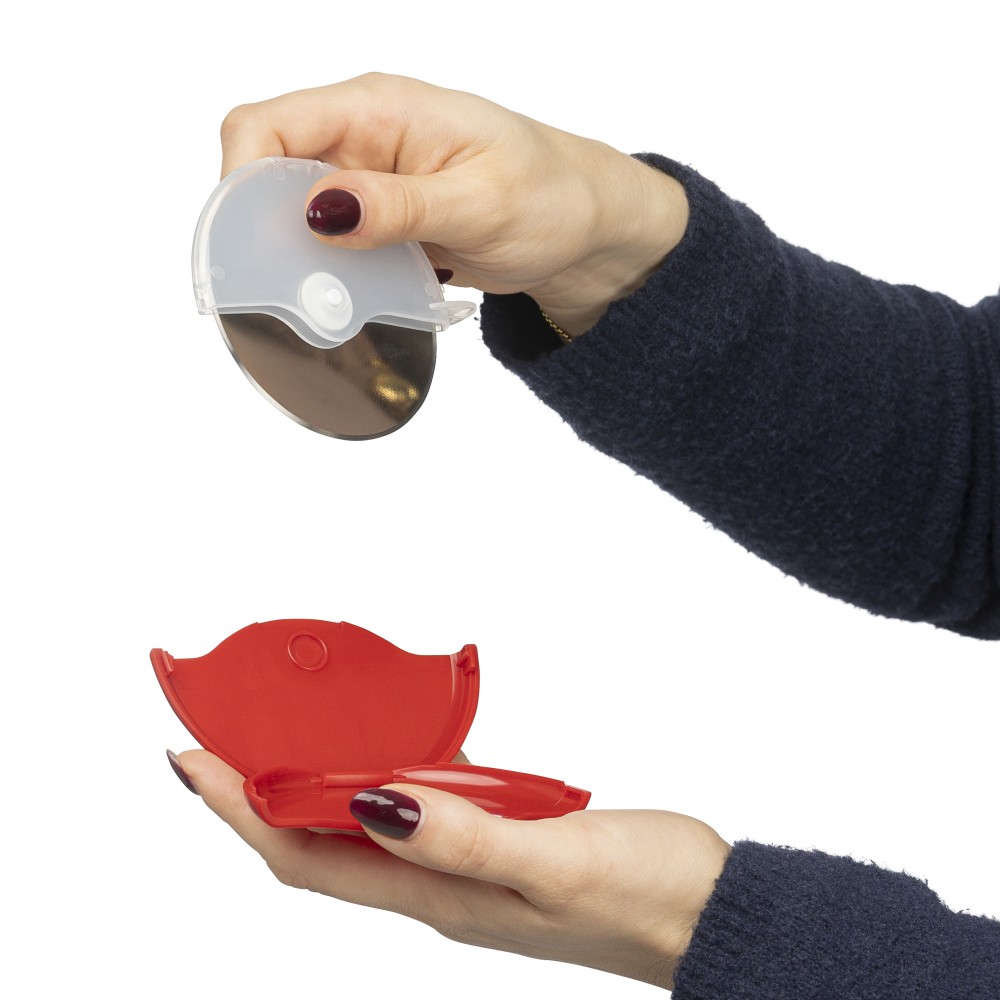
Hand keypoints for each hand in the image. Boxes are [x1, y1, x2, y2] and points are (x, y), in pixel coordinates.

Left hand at [172, 749, 728, 988]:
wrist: (705, 913)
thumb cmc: (644, 894)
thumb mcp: (554, 862)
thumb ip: (467, 839)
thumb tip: (373, 806)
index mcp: (437, 896)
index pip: (305, 855)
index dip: (240, 811)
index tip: (192, 760)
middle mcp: (436, 885)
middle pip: (315, 842)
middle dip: (255, 796)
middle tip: (218, 740)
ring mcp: (464, 867)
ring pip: (359, 824)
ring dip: (310, 784)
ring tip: (280, 736)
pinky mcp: (495, 843)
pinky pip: (414, 807)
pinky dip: (381, 774)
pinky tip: (385, 745)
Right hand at [219, 73, 687, 334]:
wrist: (587, 230)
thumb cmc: (551, 197)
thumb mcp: (481, 203)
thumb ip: (400, 206)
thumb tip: (321, 209)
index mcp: (380, 109)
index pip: (268, 126)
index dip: (240, 182)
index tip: (249, 248)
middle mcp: (364, 139)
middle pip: (269, 175)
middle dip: (265, 235)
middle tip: (291, 293)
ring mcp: (371, 182)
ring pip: (297, 219)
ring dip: (301, 265)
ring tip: (328, 305)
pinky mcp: (382, 221)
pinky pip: (333, 248)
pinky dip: (334, 278)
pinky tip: (355, 302)